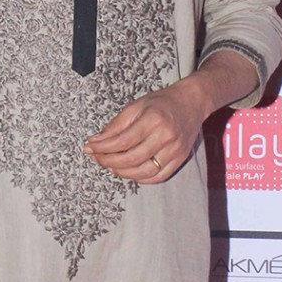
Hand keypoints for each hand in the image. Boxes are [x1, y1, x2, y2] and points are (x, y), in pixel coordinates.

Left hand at [83, 81, 209, 183]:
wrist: (192, 103)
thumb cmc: (162, 103)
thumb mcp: (136, 106)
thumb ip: (116, 125)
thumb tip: (96, 141)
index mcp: (153, 120)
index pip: (122, 141)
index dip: (103, 148)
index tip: (89, 148)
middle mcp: (166, 137)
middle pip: (132, 159)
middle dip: (109, 162)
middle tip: (98, 158)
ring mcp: (175, 150)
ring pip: (144, 172)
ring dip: (123, 173)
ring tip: (112, 166)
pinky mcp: (180, 159)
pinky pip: (158, 177)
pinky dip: (141, 179)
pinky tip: (130, 172)